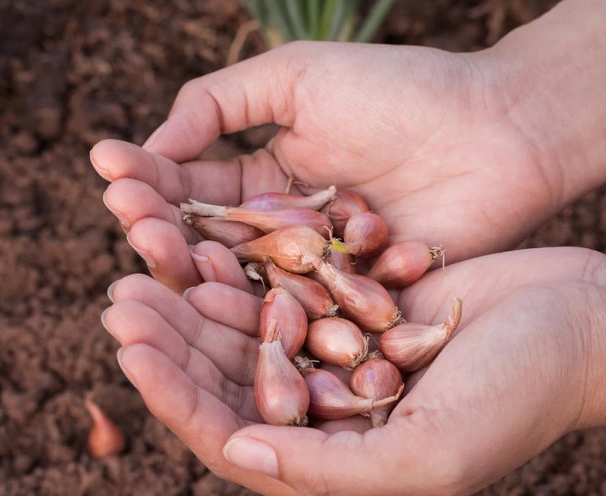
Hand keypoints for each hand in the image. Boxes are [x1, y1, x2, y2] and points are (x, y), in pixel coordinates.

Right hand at [90, 41, 560, 292]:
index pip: (190, 188)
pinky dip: (252, 303)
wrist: (499, 129)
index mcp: (262, 181)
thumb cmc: (400, 92)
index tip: (106, 169)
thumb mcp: (296, 77)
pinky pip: (293, 308)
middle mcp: (279, 234)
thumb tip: (150, 145)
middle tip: (122, 218)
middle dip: (158, 227)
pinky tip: (208, 296)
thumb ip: (219, 104)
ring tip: (149, 251)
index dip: (148, 179)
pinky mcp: (347, 307)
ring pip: (239, 280)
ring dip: (192, 268)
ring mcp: (312, 275)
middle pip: (204, 241)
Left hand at [102, 247, 605, 495]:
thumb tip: (237, 455)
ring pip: (244, 343)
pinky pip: (278, 302)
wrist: (580, 324)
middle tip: (121, 300)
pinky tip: (202, 251)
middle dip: (171, 347)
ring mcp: (337, 371)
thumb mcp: (432, 452)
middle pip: (227, 389)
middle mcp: (329, 426)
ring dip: (194, 309)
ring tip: (143, 269)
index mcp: (340, 474)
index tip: (130, 351)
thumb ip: (332, 468)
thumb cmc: (521, 394)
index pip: (235, 442)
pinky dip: (241, 281)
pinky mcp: (349, 322)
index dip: (176, 399)